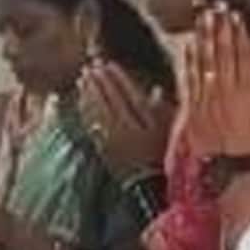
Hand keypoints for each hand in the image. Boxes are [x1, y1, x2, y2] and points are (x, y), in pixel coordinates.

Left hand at [77, 61, 173, 178]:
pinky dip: (85, 109)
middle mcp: (125, 128)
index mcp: (143, 123)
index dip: (117, 78)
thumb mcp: (168, 132)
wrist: (148, 184)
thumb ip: (162, 111)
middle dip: (99, 81)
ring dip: (89, 92)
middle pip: (109, 100)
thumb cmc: (162, 155)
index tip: (109, 64)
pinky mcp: (103, 147)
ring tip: (82, 78)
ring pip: (97, 110)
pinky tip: (81, 100)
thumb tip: (156, 90)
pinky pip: (91, 124)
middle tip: (91, 66)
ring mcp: (111, 138)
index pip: (127, 94)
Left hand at [183, 6, 249, 159]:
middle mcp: (227, 88)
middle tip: (215, 9)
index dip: (237, 32)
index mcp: (249, 87)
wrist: (238, 168)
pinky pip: (191, 79)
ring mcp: (209, 97)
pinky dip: (190, 62)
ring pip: (205, 61)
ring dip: (204, 38)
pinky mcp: (196, 108)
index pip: (242, 52)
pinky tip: (188, 46)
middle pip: (222, 52)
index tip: (234, 16)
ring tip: (202, 20)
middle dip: (219, 28)